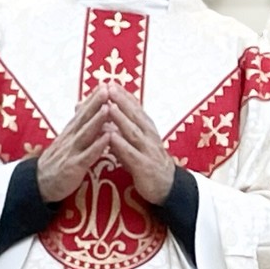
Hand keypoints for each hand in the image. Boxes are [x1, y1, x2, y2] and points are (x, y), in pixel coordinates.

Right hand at [35, 84, 115, 202]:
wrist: (40, 184)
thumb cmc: (59, 162)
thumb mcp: (68, 142)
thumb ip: (78, 127)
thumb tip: (87, 110)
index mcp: (71, 132)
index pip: (83, 112)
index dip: (94, 98)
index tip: (106, 83)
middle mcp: (71, 138)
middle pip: (85, 118)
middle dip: (96, 103)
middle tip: (107, 88)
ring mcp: (72, 151)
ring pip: (86, 133)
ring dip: (98, 120)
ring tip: (109, 108)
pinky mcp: (74, 166)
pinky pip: (87, 156)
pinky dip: (98, 146)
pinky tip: (108, 138)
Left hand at [104, 82, 176, 204]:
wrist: (166, 187)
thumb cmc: (145, 161)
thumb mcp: (133, 142)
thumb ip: (118, 127)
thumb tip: (103, 111)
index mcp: (146, 128)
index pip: (135, 108)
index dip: (123, 95)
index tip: (110, 82)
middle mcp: (149, 136)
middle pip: (135, 115)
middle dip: (121, 101)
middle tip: (109, 87)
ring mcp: (148, 151)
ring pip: (133, 132)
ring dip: (121, 119)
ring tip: (109, 107)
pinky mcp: (145, 167)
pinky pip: (132, 154)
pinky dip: (121, 145)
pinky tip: (111, 138)